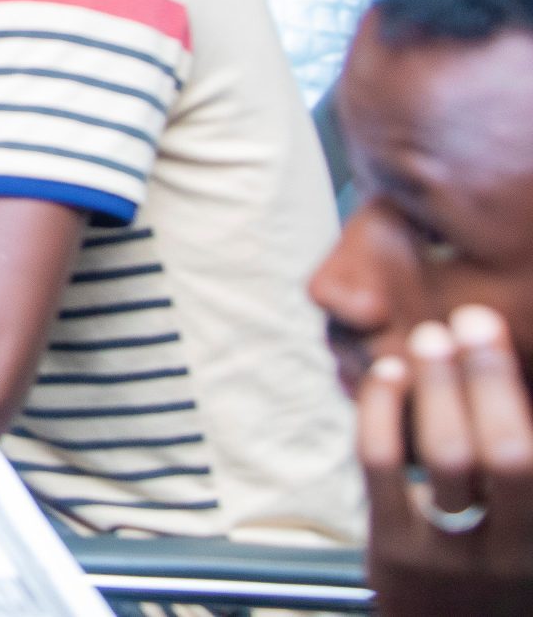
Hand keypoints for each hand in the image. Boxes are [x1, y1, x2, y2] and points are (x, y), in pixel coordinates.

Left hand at [361, 307, 532, 615]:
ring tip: (431, 338)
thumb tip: (505, 382)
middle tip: (472, 320)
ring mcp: (451, 555)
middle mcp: (512, 554)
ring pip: (445, 457)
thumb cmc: (501, 577)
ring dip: (438, 387)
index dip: (515, 391)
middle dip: (488, 379)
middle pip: (505, 453)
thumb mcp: (523, 534)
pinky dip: (383, 411)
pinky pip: (380, 467)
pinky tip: (389, 373)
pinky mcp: (394, 550)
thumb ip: (521, 475)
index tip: (498, 334)